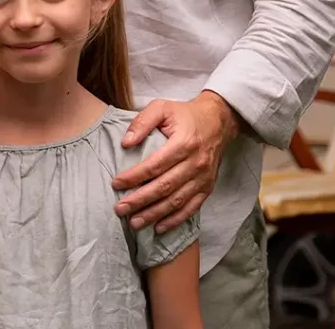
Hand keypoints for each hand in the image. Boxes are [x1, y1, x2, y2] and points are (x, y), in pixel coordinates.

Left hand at [111, 91, 239, 232]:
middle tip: (120, 209)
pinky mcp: (208, 187)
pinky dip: (175, 220)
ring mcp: (203, 178)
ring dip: (154, 214)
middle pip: (164, 187)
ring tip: (134, 222)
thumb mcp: (162, 107)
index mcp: (183, 143)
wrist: (218, 122)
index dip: (135, 176)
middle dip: (140, 200)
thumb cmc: (185, 114)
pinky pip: (191, 208)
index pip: (155, 165)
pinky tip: (159, 227)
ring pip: (176, 201)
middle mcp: (195, 163)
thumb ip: (142, 122)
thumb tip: (125, 143)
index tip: (116, 183)